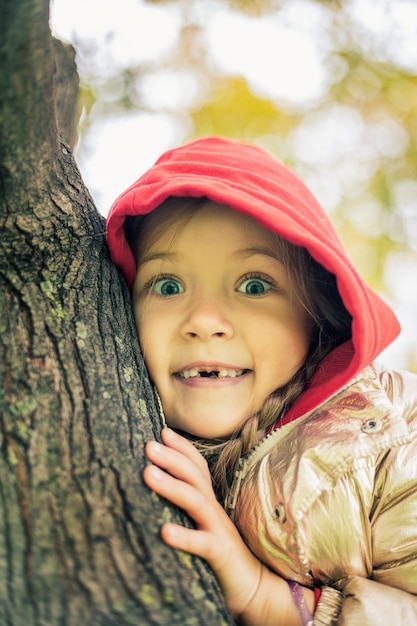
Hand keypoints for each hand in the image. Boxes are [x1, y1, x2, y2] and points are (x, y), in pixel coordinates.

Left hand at [143, 428, 263, 616]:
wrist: (254, 586)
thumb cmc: (219, 551)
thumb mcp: (203, 524)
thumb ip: (187, 506)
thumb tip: (159, 487)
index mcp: (209, 501)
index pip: (198, 467)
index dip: (182, 447)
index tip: (162, 431)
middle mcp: (214, 509)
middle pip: (195, 476)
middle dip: (172, 457)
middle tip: (148, 445)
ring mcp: (219, 529)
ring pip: (196, 502)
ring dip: (171, 486)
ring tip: (147, 474)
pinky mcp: (221, 553)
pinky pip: (203, 544)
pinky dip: (185, 536)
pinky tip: (164, 532)